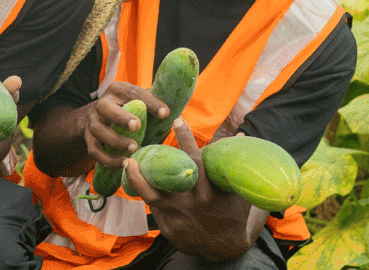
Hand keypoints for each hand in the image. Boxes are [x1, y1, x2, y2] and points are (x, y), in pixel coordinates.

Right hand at [83, 82, 168, 168]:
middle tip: (137, 126)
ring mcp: (93, 122)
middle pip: (106, 108)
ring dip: (116, 141)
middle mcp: (102, 104)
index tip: (166, 113)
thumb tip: (179, 116)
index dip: (150, 102)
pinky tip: (124, 164)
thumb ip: (156, 105)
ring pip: (99, 131)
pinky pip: (95, 151)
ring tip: (134, 149)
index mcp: (118, 90)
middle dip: (121, 117)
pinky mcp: (89, 140)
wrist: (99, 119)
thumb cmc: (130, 111)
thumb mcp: (140, 102)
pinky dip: (108, 160)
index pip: (134, 92)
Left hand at [122, 121, 258, 260]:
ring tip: (128, 164)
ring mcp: (177, 219)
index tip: (178, 121)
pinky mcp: (168, 229)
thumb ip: (234, 164)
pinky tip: (140, 183)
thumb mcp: (240, 191)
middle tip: (135, 151)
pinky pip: (155, 210)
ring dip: (138, 181)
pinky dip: (148, 195)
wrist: (226, 248)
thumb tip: (239, 132)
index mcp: (207, 195)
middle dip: (148, 167)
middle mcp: (189, 207)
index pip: (195, 163)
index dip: (186, 140)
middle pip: (163, 184)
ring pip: (152, 198)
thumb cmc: (234, 215)